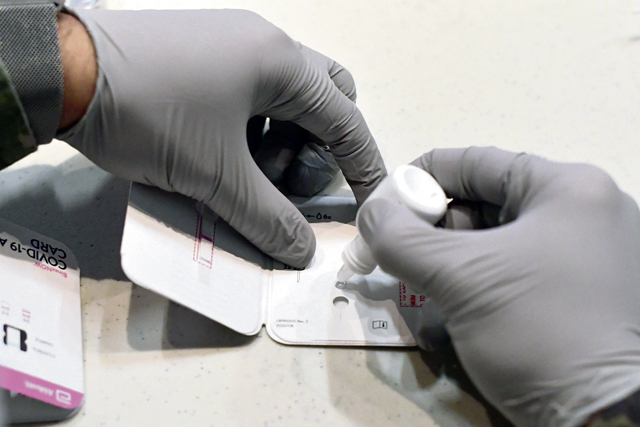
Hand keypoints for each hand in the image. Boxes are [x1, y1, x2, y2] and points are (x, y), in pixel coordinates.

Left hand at [58, 9, 385, 267]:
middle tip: (293, 183)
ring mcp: (232, 43)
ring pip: (285, 97)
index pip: (344, 119)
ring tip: (252, 175)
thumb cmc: (153, 116)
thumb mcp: (217, 176)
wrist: (64, 72)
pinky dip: (254, 128)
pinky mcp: (204, 53)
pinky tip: (225, 155)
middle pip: (323, 98)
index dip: (364, 165)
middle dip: (321, 146)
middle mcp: (265, 44)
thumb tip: (303, 252)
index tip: (371, 201)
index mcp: (281, 63)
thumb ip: (269, 218)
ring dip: (284, 140)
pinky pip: (250, 93)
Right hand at [358, 147, 639, 426]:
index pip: (476, 162)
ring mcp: (588, 255)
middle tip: (396, 249)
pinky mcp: (582, 293)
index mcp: (567, 189)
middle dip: (434, 224)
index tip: (384, 203)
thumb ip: (402, 239)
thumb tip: (369, 214)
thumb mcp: (459, 279)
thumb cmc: (536, 329)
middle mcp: (584, 212)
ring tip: (416, 278)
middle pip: (487, 200)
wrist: (603, 420)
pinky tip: (449, 300)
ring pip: (499, 239)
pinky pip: (517, 269)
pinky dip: (477, 279)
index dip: (421, 177)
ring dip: (450, 256)